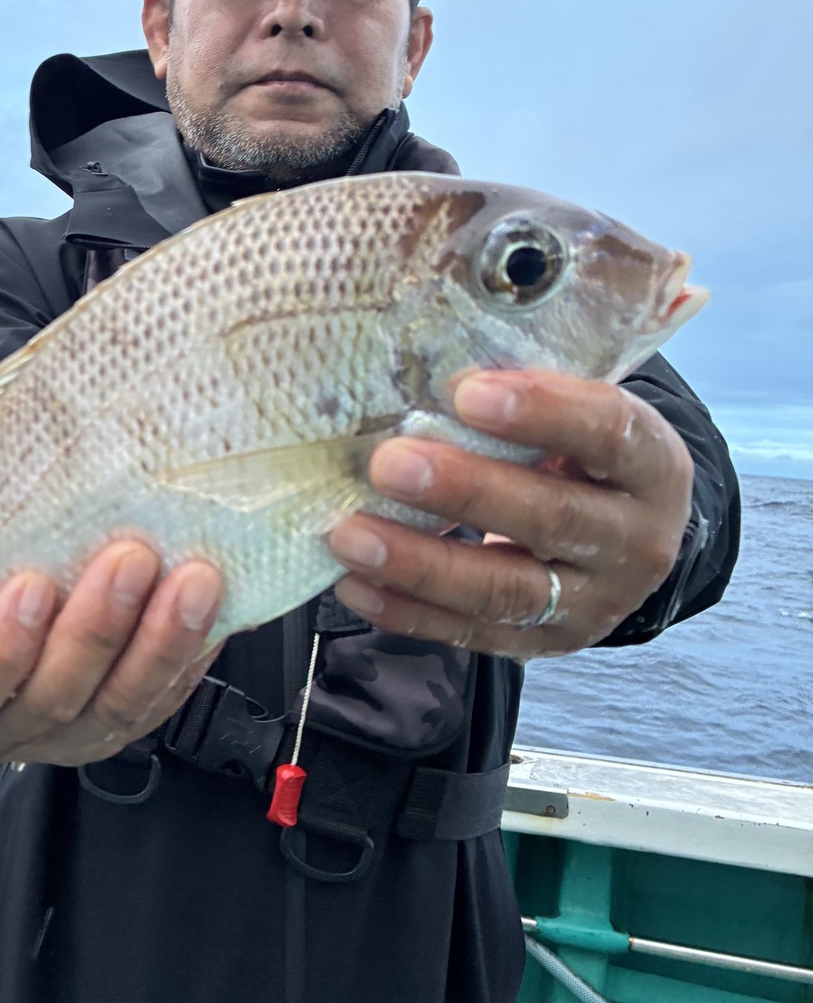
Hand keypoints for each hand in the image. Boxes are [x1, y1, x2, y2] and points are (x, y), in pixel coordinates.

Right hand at [0, 463, 223, 763]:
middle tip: (132, 558)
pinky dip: (190, 655)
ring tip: (195, 581)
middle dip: (98, 629)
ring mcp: (68, 735)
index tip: (33, 584)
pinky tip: (215, 610)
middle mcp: (4, 726)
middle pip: (54, 697)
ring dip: (162, 643)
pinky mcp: (122, 725)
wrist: (3, 599)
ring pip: (120, 706)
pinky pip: (163, 700)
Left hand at [326, 371, 693, 658]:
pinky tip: (354, 583)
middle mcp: (636, 543)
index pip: (609, 434)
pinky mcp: (545, 645)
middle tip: (388, 464)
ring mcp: (592, 604)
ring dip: (420, 563)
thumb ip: (526, 389)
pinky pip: (471, 634)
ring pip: (505, 591)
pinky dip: (407, 611)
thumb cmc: (578, 450)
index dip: (542, 413)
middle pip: (552, 519)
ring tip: (349, 534)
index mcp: (653, 466)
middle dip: (465, 492)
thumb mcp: (580, 409)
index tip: (466, 392)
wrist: (622, 533)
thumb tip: (425, 357)